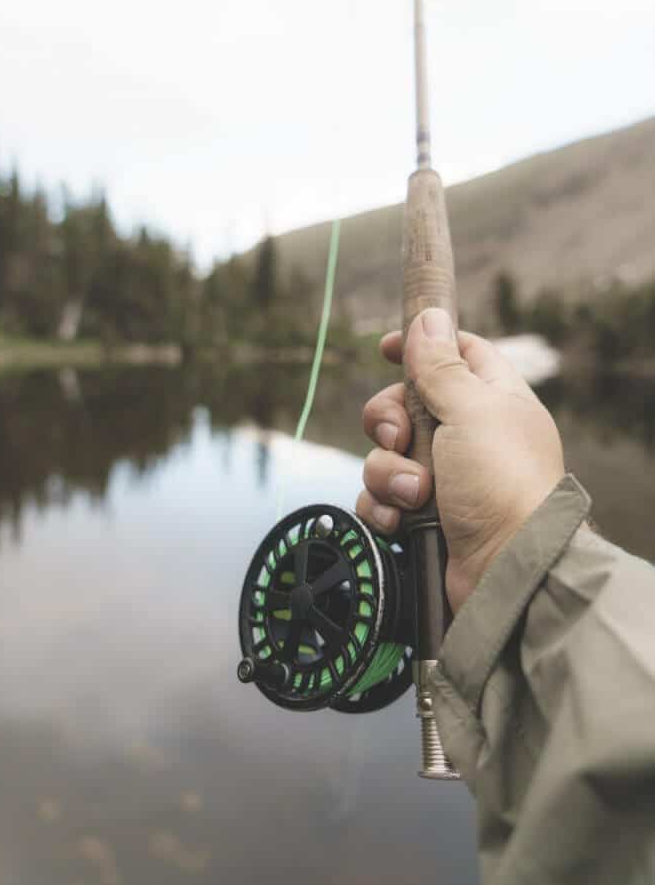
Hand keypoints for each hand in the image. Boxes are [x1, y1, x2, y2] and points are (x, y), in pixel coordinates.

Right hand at [356, 308, 564, 612]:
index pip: (456, 353)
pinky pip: (379, 496)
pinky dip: (384, 506)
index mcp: (491, 399)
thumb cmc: (501, 482)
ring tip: (416, 494)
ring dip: (388, 472)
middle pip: (403, 404)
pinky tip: (402, 520)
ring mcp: (443, 476)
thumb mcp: (472, 410)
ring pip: (384, 454)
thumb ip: (442, 365)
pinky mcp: (421, 514)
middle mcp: (466, 435)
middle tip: (401, 438)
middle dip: (388, 421)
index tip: (388, 348)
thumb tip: (428, 316)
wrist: (506, 568)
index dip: (421, 345)